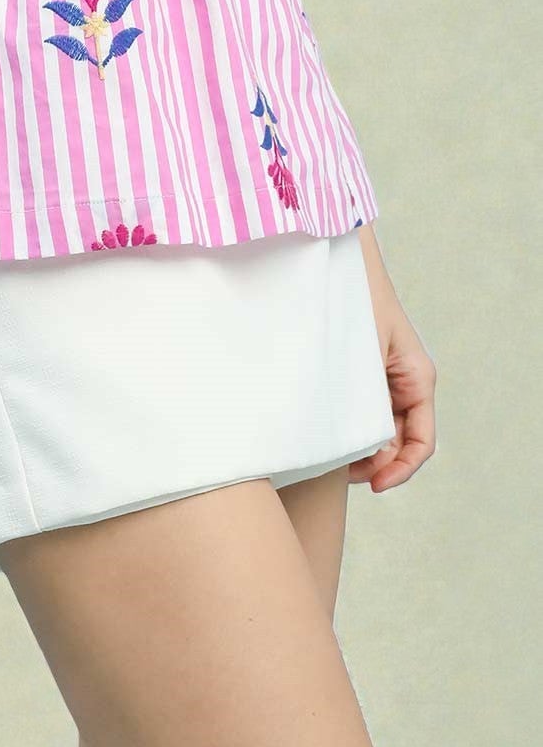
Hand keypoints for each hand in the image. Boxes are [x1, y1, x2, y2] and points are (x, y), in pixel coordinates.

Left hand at [348, 252, 436, 493]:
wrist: (337, 262)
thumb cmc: (355, 298)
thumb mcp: (364, 353)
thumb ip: (366, 399)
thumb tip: (364, 446)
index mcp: (417, 378)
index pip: (420, 442)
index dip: (401, 470)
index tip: (374, 484)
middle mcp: (405, 382)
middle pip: (398, 442)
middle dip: (374, 463)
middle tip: (342, 474)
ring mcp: (383, 378)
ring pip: (378, 429)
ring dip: (359, 448)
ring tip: (331, 459)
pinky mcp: (361, 373)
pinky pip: (360, 410)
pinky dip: (347, 426)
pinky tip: (326, 434)